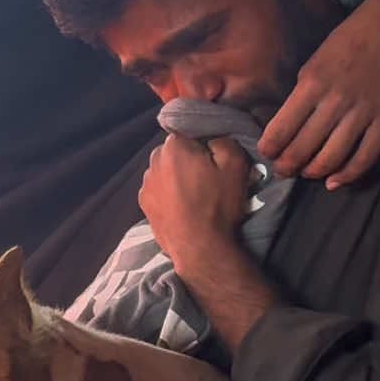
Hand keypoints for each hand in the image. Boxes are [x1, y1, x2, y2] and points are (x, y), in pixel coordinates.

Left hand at [139, 133, 251, 267]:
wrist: (199, 248)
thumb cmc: (218, 205)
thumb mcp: (235, 164)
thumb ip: (224, 140)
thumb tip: (212, 139)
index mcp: (173, 146)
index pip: (190, 132)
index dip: (205, 144)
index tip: (215, 161)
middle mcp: (153, 161)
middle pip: (176, 152)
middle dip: (189, 160)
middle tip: (207, 180)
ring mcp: (145, 184)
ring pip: (165, 171)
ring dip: (178, 178)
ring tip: (195, 197)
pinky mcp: (144, 205)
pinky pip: (159, 190)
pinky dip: (169, 195)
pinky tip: (183, 208)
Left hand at [258, 0, 379, 188]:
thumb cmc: (350, 40)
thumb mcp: (316, 60)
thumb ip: (302, 93)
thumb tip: (286, 125)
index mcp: (312, 83)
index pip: (281, 129)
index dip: (269, 149)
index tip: (266, 154)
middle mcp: (335, 101)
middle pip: (302, 149)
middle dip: (287, 166)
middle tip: (283, 169)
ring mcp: (363, 112)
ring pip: (331, 158)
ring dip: (314, 172)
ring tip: (306, 173)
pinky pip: (365, 157)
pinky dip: (348, 175)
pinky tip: (335, 182)